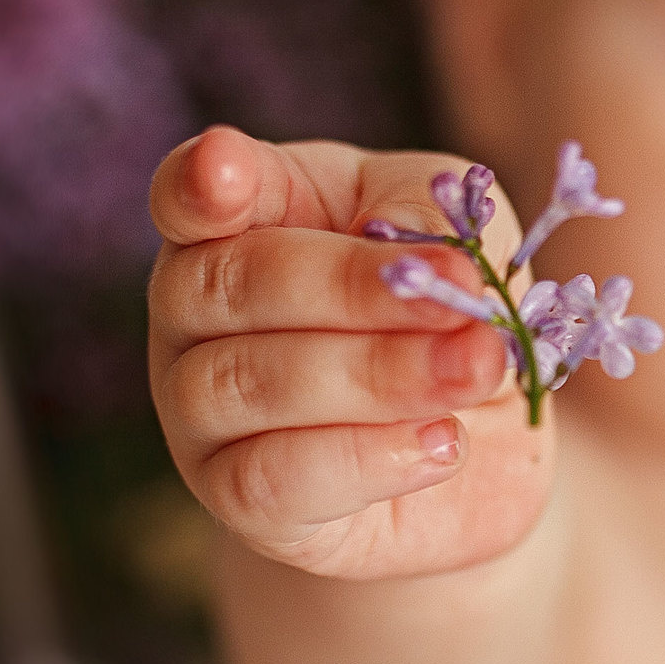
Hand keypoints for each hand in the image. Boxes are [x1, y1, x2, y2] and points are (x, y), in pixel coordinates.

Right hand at [148, 126, 554, 580]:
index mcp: (238, 222)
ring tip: (477, 369)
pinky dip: (365, 458)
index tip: (224, 163)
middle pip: (232, 284)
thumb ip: (426, 215)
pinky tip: (443, 443)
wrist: (476, 445)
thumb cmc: (447, 310)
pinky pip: (272, 481)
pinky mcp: (238, 500)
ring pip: (252, 384)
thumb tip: (404, 242)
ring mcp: (199, 412)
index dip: (200, 182)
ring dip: (381, 374)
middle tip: (464, 302)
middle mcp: (194, 315)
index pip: (187, 194)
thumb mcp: (459, 233)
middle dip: (353, 289)